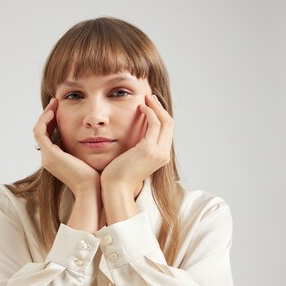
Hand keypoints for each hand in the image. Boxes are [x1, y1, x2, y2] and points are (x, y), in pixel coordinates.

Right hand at [33, 98, 100, 196]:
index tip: (61, 108)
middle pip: (42, 132)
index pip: (49, 137)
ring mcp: (47, 157)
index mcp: (56, 160)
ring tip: (54, 103)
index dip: (53, 121)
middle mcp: (48, 159)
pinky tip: (54, 112)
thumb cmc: (96, 177)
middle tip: (56, 102)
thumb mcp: (89, 158)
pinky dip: (44, 120)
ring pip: (39, 130)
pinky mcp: (50, 154)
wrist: (93, 190)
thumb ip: (86, 148)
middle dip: (48, 115)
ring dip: (45, 115)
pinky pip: (40, 132)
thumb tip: (95, 137)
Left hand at [100, 94, 173, 223]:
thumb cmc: (119, 175)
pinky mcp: (148, 149)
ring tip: (146, 98)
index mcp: (161, 157)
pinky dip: (149, 112)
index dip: (161, 115)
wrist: (115, 188)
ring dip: (155, 106)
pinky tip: (140, 107)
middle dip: (160, 107)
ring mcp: (158, 152)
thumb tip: (135, 139)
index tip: (151, 104)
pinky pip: (154, 124)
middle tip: (150, 96)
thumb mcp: (132, 159)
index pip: (167, 131)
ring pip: (165, 121)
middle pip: (170, 124)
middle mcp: (163, 154)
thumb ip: (138, 149)